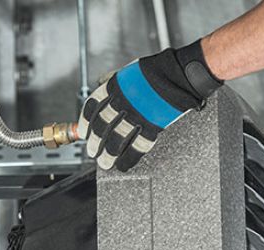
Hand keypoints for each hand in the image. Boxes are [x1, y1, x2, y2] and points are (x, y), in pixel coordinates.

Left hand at [78, 40, 222, 171]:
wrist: (180, 74)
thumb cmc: (157, 70)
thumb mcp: (130, 70)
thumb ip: (115, 79)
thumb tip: (101, 81)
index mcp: (115, 86)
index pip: (92, 107)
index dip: (85, 123)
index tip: (83, 132)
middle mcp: (123, 101)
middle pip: (102, 126)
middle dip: (95, 142)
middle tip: (92, 151)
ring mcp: (137, 115)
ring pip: (116, 139)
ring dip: (109, 154)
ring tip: (105, 163)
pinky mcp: (152, 126)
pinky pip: (137, 146)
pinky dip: (129, 158)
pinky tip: (124, 164)